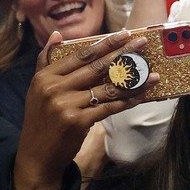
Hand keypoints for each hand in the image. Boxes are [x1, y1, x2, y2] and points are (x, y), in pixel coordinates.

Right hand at [15, 30, 157, 189]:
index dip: (104, 43)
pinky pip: (110, 107)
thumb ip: (45, 61)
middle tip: (143, 44)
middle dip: (123, 54)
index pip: (80, 55)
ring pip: (107, 88)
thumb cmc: (41, 119)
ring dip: (133, 81)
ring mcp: (66, 105)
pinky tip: (143, 95)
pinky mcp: (78, 122)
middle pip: (96, 67)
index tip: (123, 34)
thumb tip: (57, 34)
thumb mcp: (37, 88)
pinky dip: (128, 101)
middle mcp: (54, 88)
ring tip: (153, 74)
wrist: (36, 155)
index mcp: (45, 77)